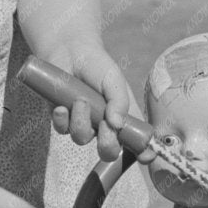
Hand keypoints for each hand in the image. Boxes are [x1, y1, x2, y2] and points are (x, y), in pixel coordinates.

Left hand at [50, 46, 136, 160]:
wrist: (70, 51)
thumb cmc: (97, 66)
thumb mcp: (114, 80)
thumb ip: (118, 101)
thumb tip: (116, 124)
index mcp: (122, 118)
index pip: (136, 142)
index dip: (143, 152)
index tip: (145, 156)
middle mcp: (103, 125)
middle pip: (108, 151)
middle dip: (107, 145)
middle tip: (104, 127)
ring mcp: (82, 123)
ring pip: (81, 138)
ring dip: (81, 122)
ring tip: (80, 100)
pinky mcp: (62, 119)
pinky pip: (62, 129)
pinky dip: (62, 120)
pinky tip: (62, 107)